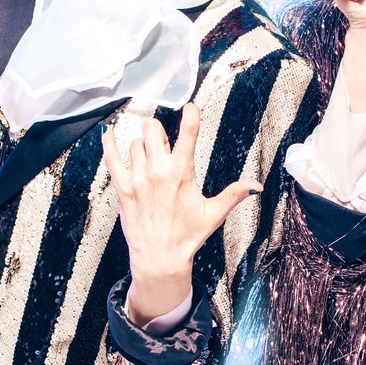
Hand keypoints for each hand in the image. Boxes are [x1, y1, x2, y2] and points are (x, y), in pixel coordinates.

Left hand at [104, 102, 256, 323]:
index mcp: (182, 173)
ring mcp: (138, 178)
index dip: (191, 114)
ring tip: (148, 159)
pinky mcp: (123, 188)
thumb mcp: (213, 213)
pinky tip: (109, 133)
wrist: (160, 258)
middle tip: (162, 143)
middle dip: (158, 130)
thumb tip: (256, 186)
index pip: (188, 133)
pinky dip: (109, 143)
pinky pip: (112, 158)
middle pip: (153, 129)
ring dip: (142, 145)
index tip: (191, 107)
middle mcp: (159, 171)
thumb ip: (234, 194)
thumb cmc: (187, 236)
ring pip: (135, 143)